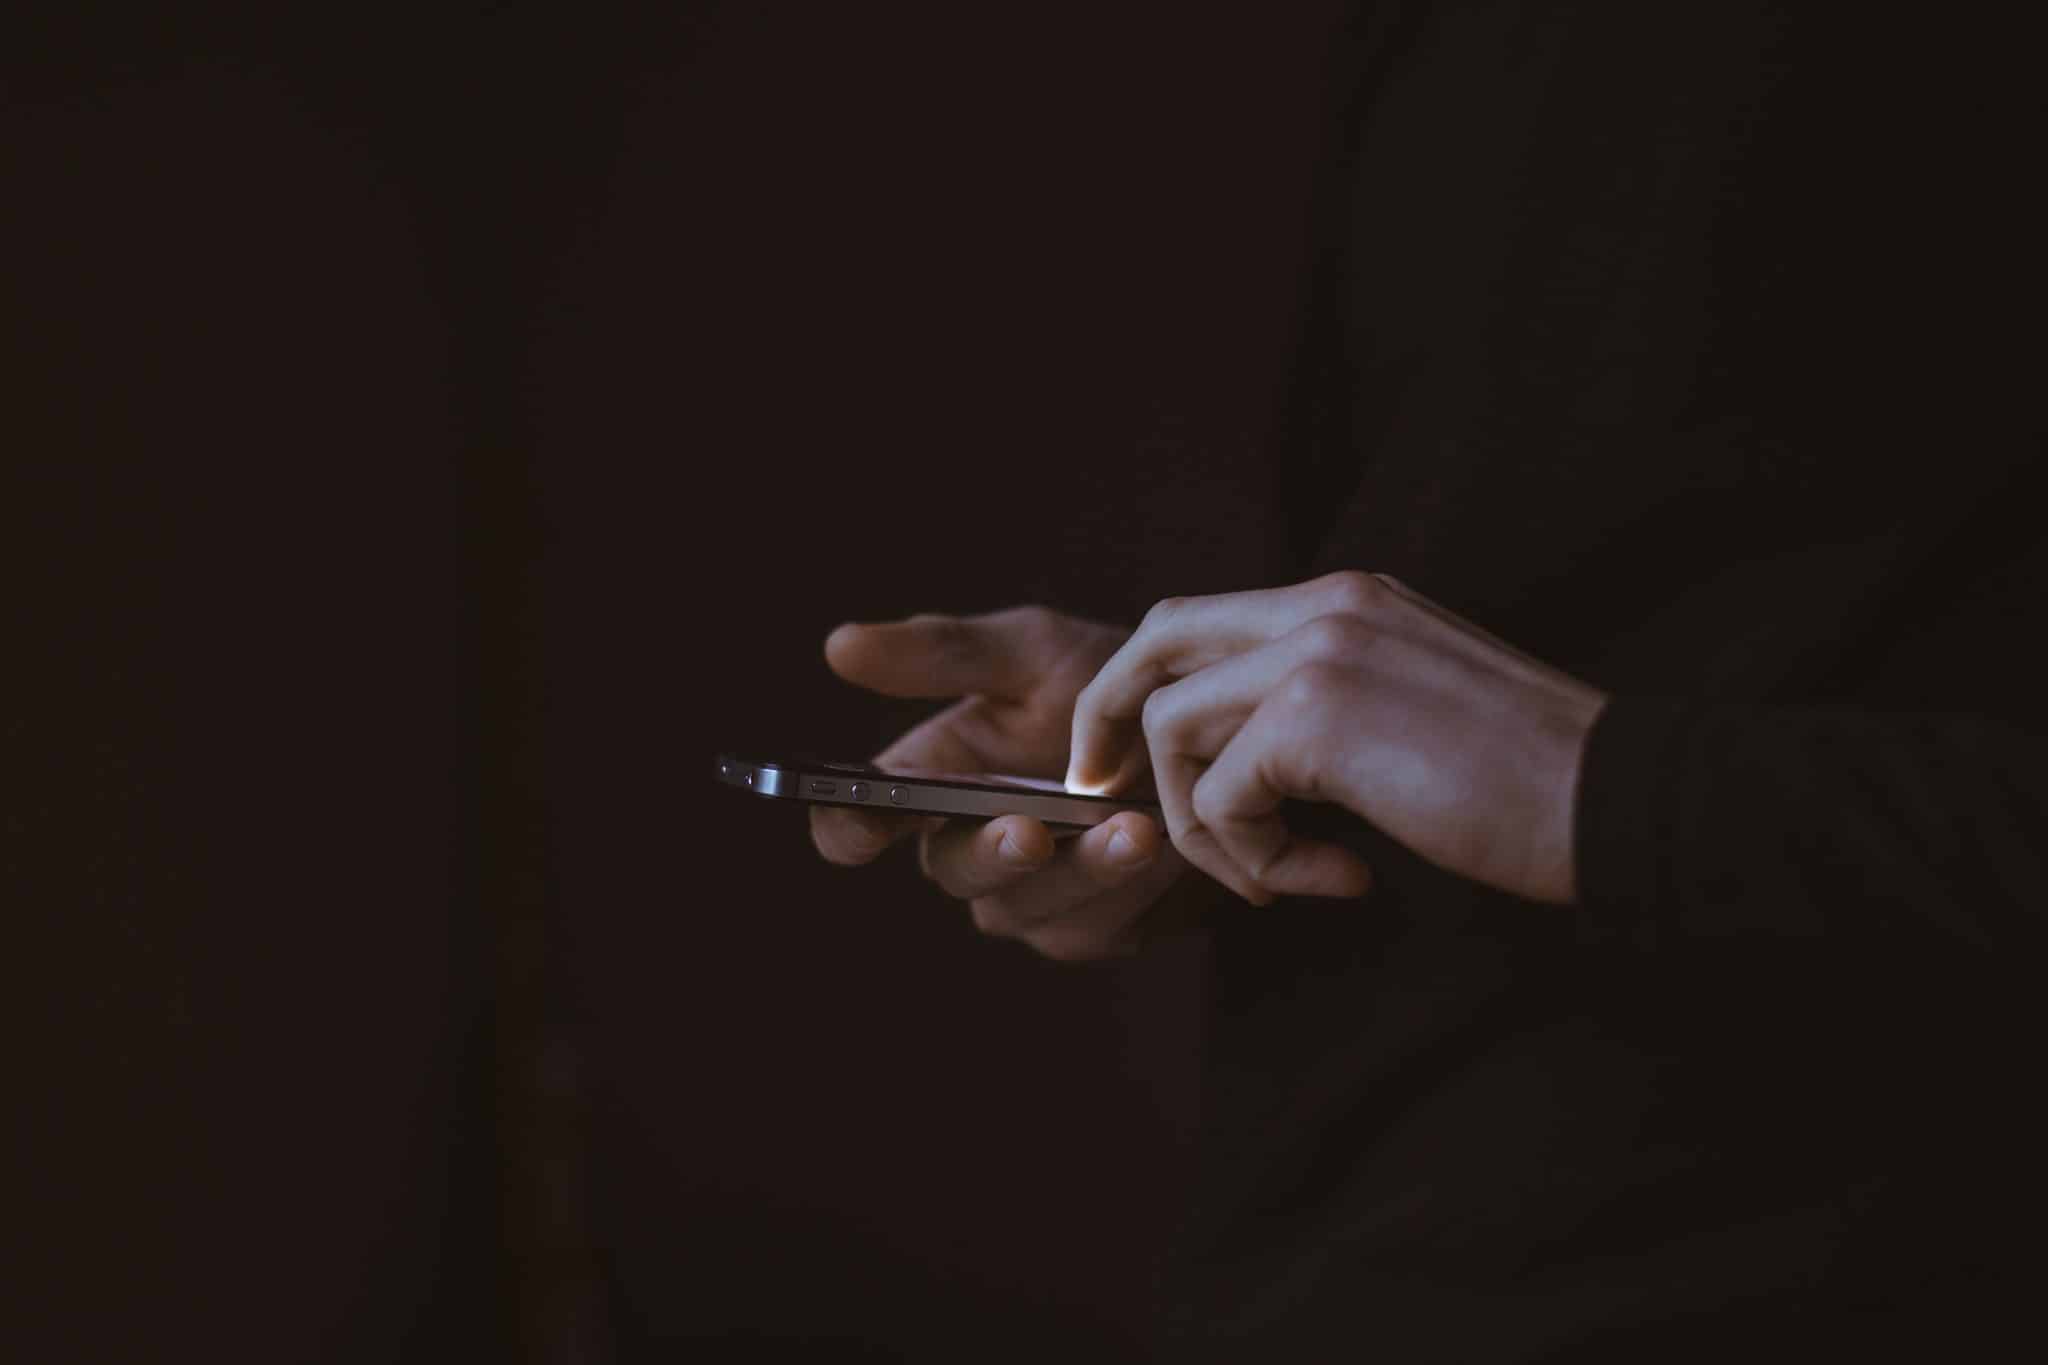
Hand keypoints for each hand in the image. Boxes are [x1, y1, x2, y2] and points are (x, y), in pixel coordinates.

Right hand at [811, 606, 1188, 960]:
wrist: (1210, 729)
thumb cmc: (1106, 682)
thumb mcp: (1032, 651)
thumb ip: (943, 653)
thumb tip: (838, 645)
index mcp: (931, 782)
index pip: (859, 821)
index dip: (848, 827)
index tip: (862, 821)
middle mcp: (968, 848)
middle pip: (952, 872)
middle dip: (993, 853)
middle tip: (1031, 831)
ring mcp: (1029, 897)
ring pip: (1028, 908)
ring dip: (1082, 872)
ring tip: (1135, 828)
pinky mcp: (1092, 928)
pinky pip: (1097, 925)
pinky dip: (1133, 887)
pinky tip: (1169, 847)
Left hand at [1066, 572, 1609, 906]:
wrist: (1617, 801)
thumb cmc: (1529, 784)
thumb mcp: (1411, 714)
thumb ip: (1324, 712)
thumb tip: (1239, 765)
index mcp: (1348, 599)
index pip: (1198, 619)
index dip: (1142, 687)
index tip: (1124, 761)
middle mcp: (1325, 604)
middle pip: (1156, 641)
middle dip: (1109, 722)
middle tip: (1103, 796)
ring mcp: (1319, 650)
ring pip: (1173, 727)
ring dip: (1204, 823)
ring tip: (1278, 876)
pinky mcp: (1317, 715)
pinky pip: (1222, 796)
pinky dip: (1254, 859)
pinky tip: (1332, 880)